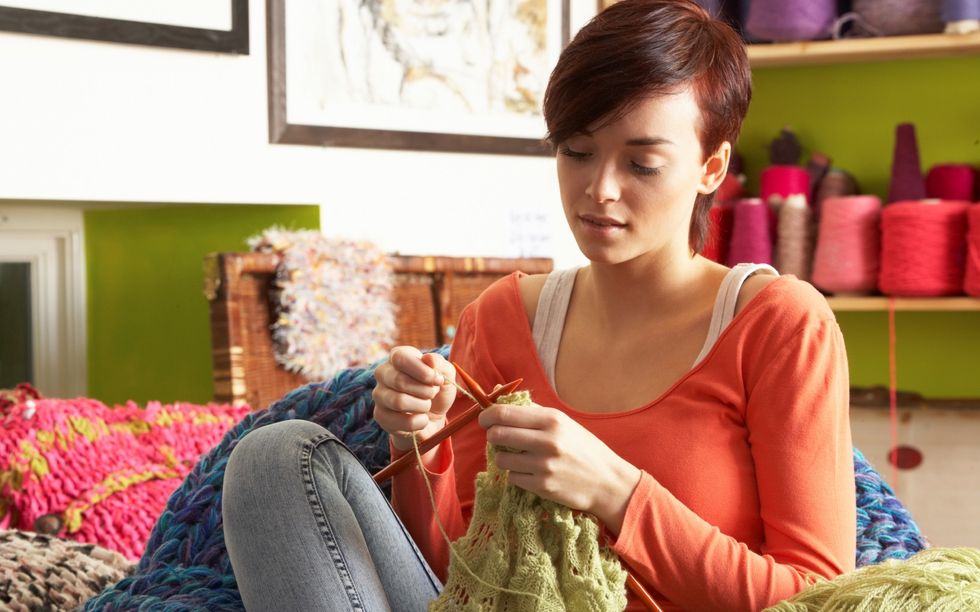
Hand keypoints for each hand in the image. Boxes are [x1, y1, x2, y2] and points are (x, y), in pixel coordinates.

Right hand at [372, 347, 456, 454]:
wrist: (434, 417)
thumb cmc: (437, 391)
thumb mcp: (446, 375)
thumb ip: (440, 363)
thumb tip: (428, 359)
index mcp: (397, 356)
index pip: (400, 358)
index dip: (422, 371)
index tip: (438, 380)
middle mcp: (383, 373)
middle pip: (399, 381)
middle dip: (425, 391)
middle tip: (433, 394)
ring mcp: (379, 395)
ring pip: (399, 402)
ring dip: (422, 406)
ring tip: (426, 406)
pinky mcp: (380, 415)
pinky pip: (402, 422)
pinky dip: (420, 422)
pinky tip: (422, 419)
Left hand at [478, 402, 641, 534]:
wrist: (607, 482)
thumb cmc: (583, 448)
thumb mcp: (563, 422)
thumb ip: (531, 410)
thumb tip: (494, 393)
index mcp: (552, 419)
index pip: (504, 413)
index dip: (487, 415)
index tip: (484, 419)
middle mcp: (548, 440)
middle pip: (498, 435)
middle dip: (492, 436)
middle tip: (497, 438)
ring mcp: (544, 465)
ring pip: (501, 459)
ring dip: (504, 457)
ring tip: (518, 457)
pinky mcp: (542, 486)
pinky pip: (512, 478)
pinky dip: (517, 475)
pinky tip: (531, 472)